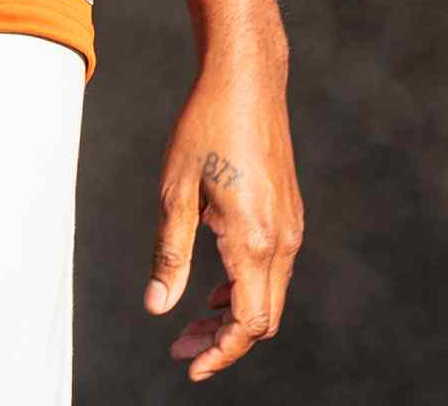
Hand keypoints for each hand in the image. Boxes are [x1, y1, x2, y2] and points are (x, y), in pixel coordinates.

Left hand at [143, 56, 303, 381]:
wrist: (247, 79)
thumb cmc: (205, 126)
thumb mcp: (176, 191)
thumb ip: (170, 253)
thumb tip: (158, 307)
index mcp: (254, 240)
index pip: (246, 323)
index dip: (219, 352)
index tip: (189, 367)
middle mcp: (282, 239)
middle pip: (262, 317)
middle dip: (222, 340)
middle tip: (181, 348)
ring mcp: (290, 225)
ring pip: (269, 294)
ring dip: (233, 315)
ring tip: (192, 322)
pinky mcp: (288, 211)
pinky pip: (272, 267)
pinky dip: (245, 287)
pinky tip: (213, 284)